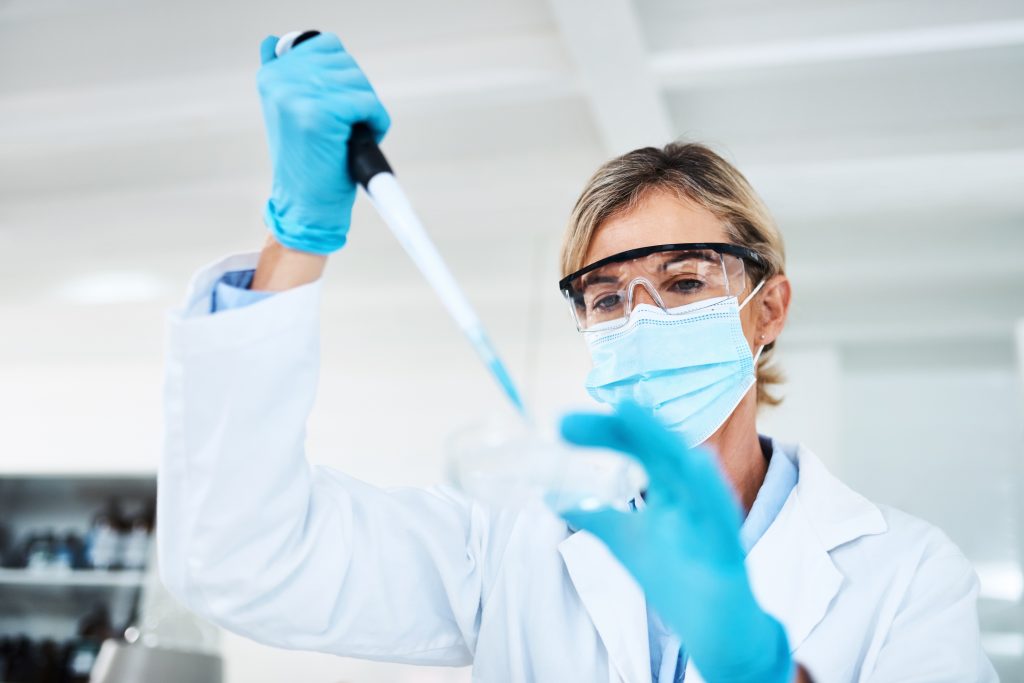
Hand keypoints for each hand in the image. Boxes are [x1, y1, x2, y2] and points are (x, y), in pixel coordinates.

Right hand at [257, 33, 389, 253]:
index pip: (327, 46)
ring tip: (346, 136)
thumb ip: (289, 76)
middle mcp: (280, 79)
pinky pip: (367, 103)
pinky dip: (376, 123)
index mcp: (271, 74)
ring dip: (365, 110)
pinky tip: (358, 141)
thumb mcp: (290, 111)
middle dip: (355, 94)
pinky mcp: (319, 113)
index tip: (333, 109)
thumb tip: (276, 42)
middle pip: (346, 62)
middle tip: (342, 127)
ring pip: (359, 82)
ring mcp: (297, 95)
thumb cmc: (308, 162)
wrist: (307, 207)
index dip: (342, 79)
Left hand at [559, 402, 792, 682]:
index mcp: (668, 487)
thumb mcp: (625, 540)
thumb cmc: (675, 577)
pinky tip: (696, 463)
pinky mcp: (728, 550)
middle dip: (622, 427)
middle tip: (577, 417)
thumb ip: (594, 515)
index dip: (601, 431)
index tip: (561, 423)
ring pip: (690, 471)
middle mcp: (689, 494)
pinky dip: (710, 489)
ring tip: (631, 412)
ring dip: (662, 440)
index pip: (634, 446)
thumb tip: (552, 498)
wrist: (719, 626)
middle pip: (658, 448)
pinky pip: (722, 516)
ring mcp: (709, 519)